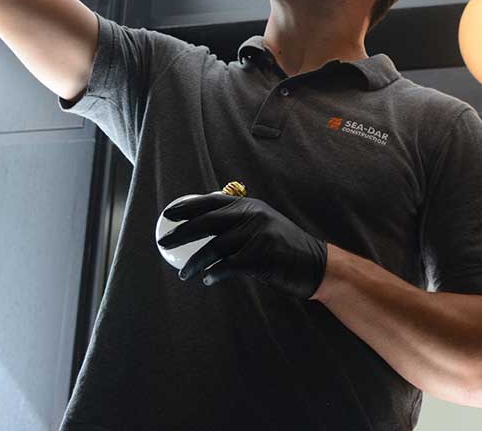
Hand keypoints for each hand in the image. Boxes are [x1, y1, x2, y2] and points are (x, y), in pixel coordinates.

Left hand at [158, 193, 327, 298]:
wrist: (316, 264)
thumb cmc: (283, 248)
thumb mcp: (262, 226)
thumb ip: (237, 224)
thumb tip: (201, 229)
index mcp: (250, 205)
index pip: (212, 202)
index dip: (188, 207)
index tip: (168, 215)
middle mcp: (254, 215)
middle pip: (208, 222)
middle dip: (183, 232)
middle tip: (165, 243)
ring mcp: (260, 234)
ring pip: (216, 247)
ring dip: (195, 262)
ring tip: (184, 274)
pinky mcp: (264, 255)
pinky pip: (230, 266)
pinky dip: (215, 273)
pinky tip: (208, 279)